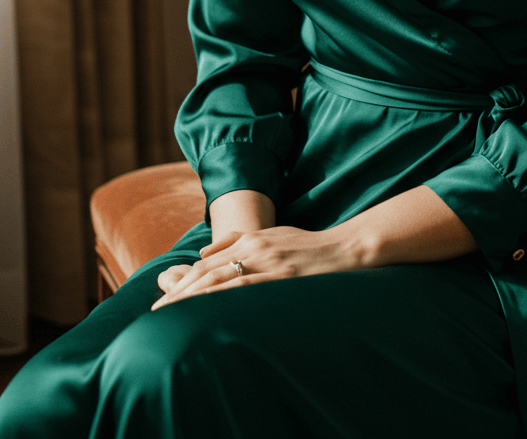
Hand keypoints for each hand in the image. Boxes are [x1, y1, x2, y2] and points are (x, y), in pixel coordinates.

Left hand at [150, 226, 360, 310]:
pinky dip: (222, 299)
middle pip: (207, 272)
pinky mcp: (282, 277)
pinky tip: (206, 311)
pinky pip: (245, 288)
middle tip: (156, 313)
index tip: (163, 299)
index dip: (182, 281)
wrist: (345, 248)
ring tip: (172, 317)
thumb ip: (237, 240)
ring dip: (193, 300)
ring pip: (221, 281)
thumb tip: (203, 253)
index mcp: (251, 239)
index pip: (207, 262)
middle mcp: (255, 247)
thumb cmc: (309, 245)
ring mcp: (268, 262)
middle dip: (179, 293)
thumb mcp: (272, 235)